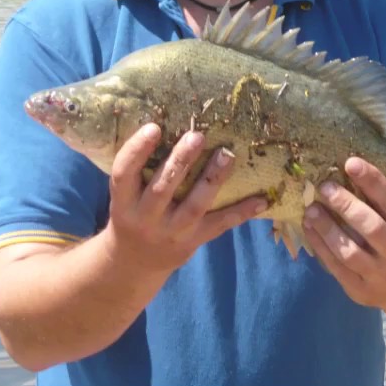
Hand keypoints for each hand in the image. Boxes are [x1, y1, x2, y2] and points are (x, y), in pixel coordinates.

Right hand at [105, 123, 267, 273]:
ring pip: (194, 206)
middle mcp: (145, 218)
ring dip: (212, 179)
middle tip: (197, 135)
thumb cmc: (132, 213)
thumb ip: (140, 170)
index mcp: (123, 202)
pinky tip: (262, 199)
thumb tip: (167, 123)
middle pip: (163, 188)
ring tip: (227, 154)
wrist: (134, 263)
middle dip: (181, 161)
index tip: (154, 127)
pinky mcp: (192, 242)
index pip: (125, 173)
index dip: (137, 150)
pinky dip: (241, 212)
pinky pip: (219, 225)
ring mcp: (171, 232)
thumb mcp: (126, 195)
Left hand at [303, 156, 385, 308]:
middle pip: (372, 228)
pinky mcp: (359, 291)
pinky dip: (320, 246)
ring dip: (327, 228)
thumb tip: (350, 170)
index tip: (351, 163)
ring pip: (349, 251)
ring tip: (311, 209)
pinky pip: (336, 267)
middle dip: (346, 205)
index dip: (373, 182)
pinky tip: (309, 228)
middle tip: (325, 187)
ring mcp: (379, 277)